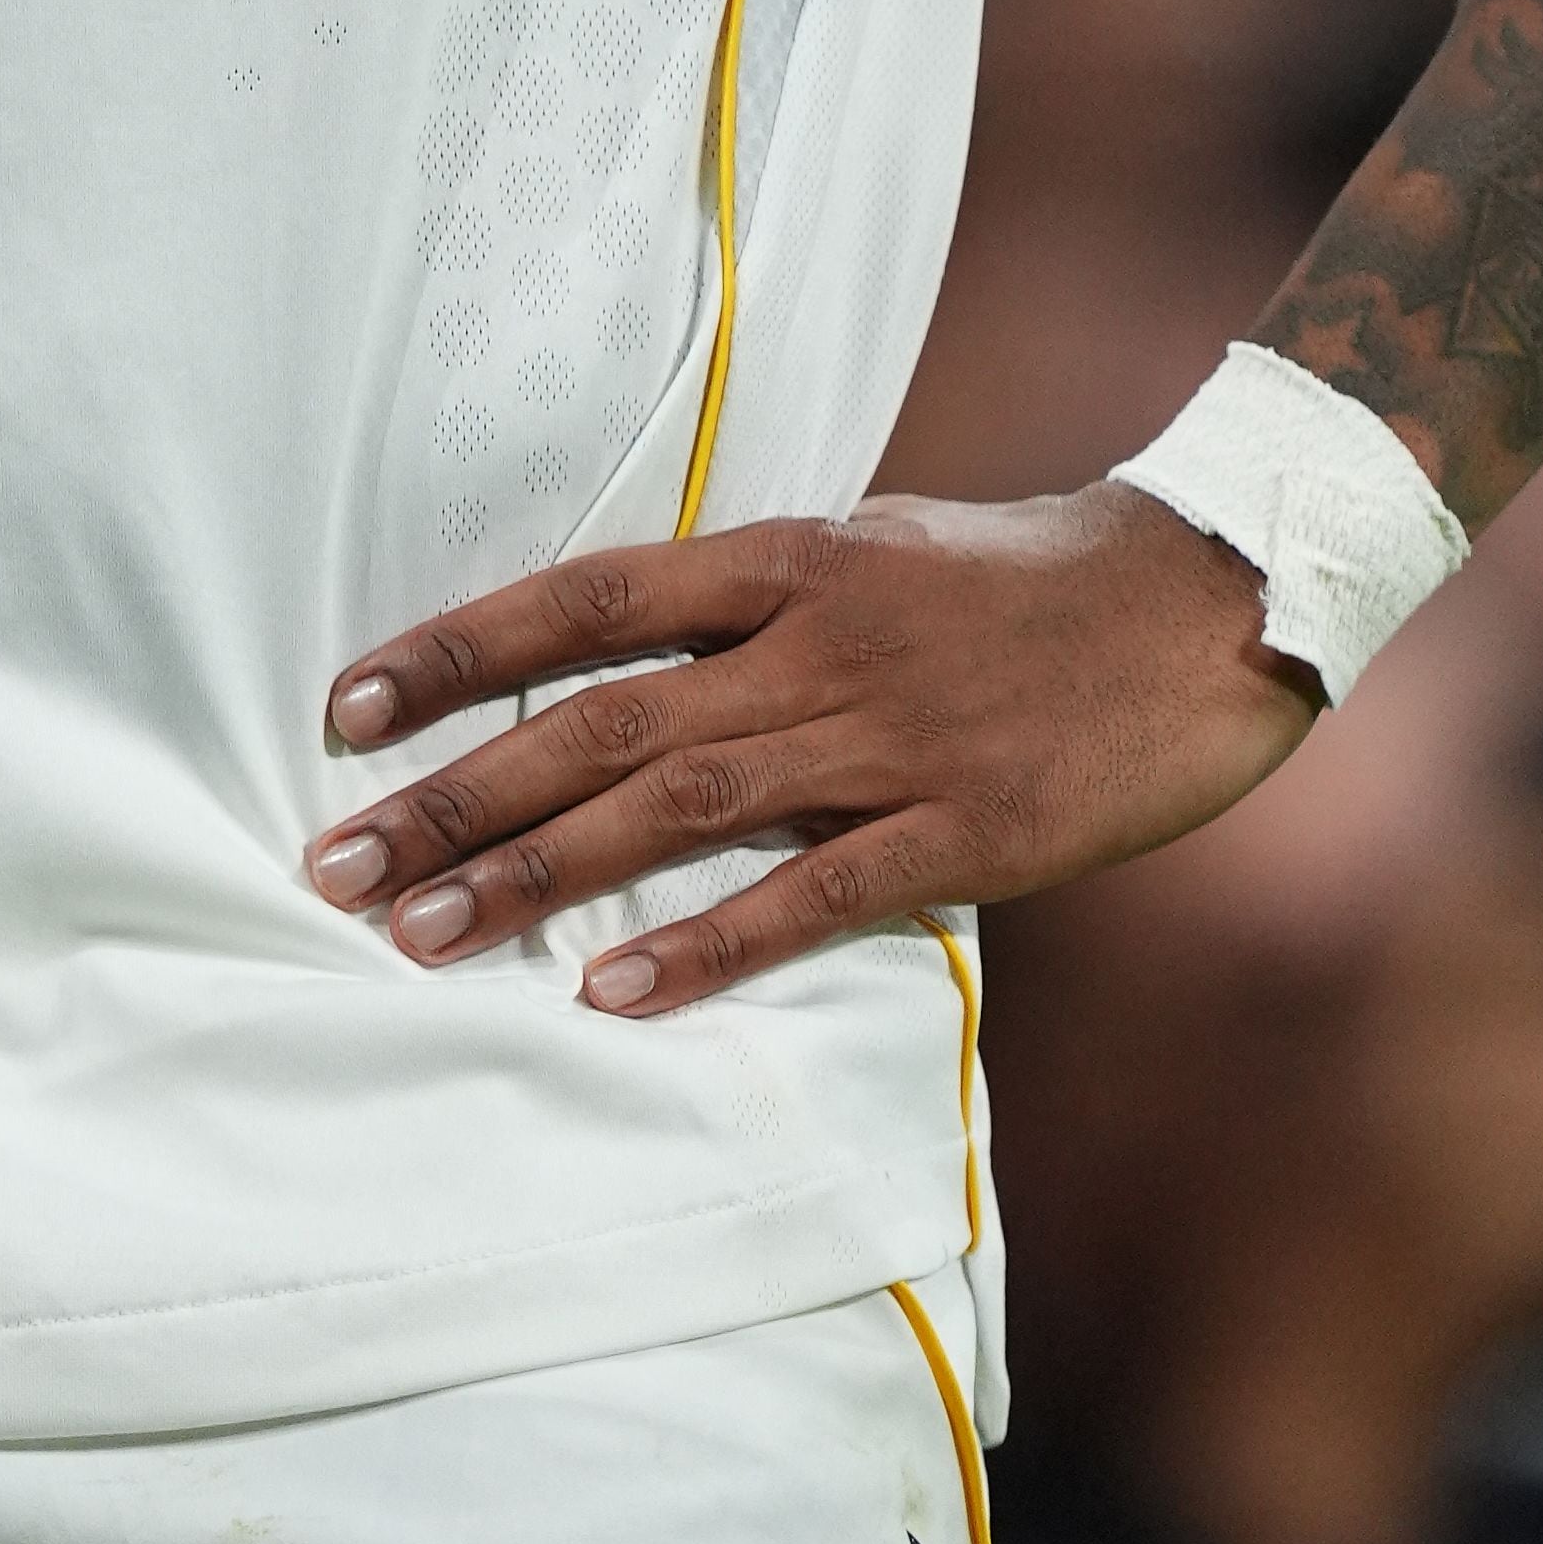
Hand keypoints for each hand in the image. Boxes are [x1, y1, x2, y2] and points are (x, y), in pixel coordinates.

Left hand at [304, 485, 1317, 1014]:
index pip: (584, 597)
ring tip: (424, 937)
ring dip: (539, 875)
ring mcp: (891, 735)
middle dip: (456, 794)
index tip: (347, 708)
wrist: (1206, 598)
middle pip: (600, 719)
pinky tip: (615, 994)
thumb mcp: (873, 549)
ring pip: (678, 807)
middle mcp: (818, 640)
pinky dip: (709, 945)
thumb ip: (755, 603)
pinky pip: (815, 893)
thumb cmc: (1024, 580)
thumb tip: (624, 653)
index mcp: (788, 558)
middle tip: (336, 866)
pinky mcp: (967, 828)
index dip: (459, 652)